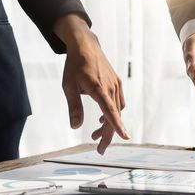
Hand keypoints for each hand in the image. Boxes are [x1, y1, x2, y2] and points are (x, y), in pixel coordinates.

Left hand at [54, 14, 128, 153]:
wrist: (85, 45)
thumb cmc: (74, 65)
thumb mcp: (68, 86)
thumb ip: (74, 107)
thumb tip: (75, 126)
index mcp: (98, 88)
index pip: (110, 111)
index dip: (117, 126)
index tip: (125, 137)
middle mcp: (111, 87)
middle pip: (114, 116)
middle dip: (107, 135)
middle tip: (99, 150)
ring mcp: (116, 85)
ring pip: (116, 111)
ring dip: (108, 125)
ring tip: (94, 135)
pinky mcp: (117, 83)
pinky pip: (118, 103)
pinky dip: (112, 114)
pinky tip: (102, 119)